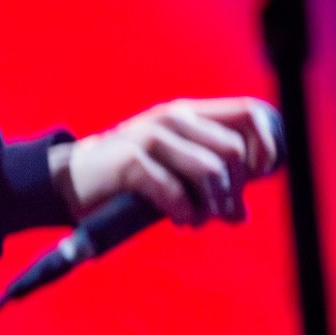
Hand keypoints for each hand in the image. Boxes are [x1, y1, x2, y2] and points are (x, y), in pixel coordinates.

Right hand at [48, 97, 281, 225]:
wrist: (69, 181)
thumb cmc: (127, 177)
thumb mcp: (171, 168)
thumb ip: (208, 179)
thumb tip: (241, 213)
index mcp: (188, 114)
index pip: (250, 113)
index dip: (267, 145)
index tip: (259, 176)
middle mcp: (172, 118)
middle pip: (234, 151)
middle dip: (234, 191)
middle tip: (223, 214)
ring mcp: (151, 137)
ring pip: (210, 171)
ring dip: (211, 206)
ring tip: (198, 221)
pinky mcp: (132, 161)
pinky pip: (176, 192)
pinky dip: (183, 213)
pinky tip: (178, 220)